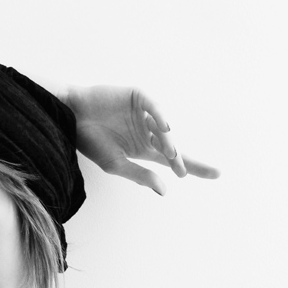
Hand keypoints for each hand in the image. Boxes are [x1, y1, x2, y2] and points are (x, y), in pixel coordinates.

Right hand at [65, 85, 218, 194]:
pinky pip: (155, 106)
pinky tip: (164, 127)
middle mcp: (148, 131)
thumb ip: (139, 175)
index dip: (194, 166)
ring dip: (168, 142)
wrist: (69, 117)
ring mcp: (144, 113)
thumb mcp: (115, 164)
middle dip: (181, 159)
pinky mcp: (138, 97)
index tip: (218, 173)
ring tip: (170, 155)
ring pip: (163, 129)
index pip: (174, 160)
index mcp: (144, 149)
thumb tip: (165, 190)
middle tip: (183, 169)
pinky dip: (161, 115)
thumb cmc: (89, 141)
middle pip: (174, 146)